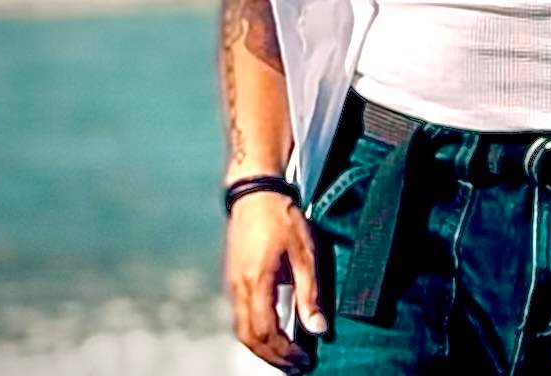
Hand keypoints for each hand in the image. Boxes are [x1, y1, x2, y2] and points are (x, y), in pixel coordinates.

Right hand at [225, 188, 327, 371]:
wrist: (256, 193)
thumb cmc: (283, 218)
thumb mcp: (305, 253)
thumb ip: (310, 293)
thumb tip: (318, 329)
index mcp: (256, 283)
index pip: (267, 333)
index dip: (285, 353)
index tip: (306, 361)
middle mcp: (238, 289)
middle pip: (250, 339)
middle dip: (273, 358)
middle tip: (297, 367)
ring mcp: (232, 285)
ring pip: (241, 331)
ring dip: (263, 349)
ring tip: (287, 357)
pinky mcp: (233, 280)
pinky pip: (239, 318)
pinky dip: (255, 334)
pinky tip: (273, 333)